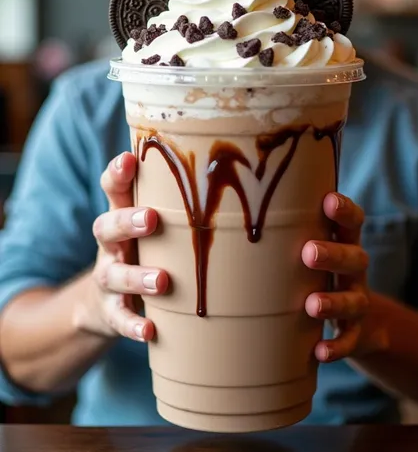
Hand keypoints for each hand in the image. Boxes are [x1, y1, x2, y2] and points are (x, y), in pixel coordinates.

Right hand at [78, 152, 168, 341]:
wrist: (105, 304)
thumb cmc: (145, 251)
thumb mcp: (153, 226)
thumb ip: (181, 206)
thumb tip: (240, 182)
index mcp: (122, 217)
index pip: (113, 189)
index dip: (117, 174)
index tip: (129, 160)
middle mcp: (110, 245)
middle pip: (106, 226)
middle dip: (127, 221)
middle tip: (151, 218)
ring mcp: (108, 278)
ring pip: (113, 274)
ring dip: (135, 276)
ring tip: (161, 280)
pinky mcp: (110, 311)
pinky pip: (118, 318)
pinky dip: (131, 325)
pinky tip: (148, 331)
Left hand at [302, 192, 370, 362]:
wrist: (361, 324)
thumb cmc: (318, 274)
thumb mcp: (312, 248)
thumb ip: (285, 231)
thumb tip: (220, 211)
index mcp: (345, 244)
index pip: (353, 222)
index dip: (345, 211)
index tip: (328, 201)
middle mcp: (355, 271)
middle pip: (355, 258)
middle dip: (333, 254)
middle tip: (308, 252)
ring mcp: (357, 302)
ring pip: (354, 300)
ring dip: (334, 302)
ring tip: (312, 304)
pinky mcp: (356, 334)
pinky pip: (351, 341)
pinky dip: (337, 347)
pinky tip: (320, 351)